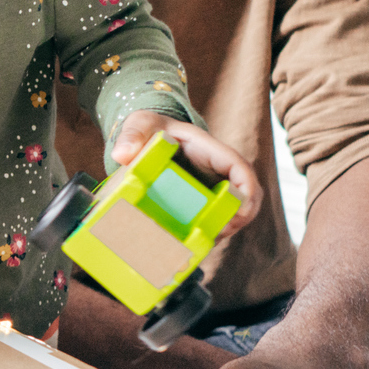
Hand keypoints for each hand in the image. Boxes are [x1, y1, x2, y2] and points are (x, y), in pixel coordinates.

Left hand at [112, 110, 260, 235]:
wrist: (149, 136)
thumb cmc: (150, 127)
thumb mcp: (140, 124)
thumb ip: (132, 135)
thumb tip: (122, 155)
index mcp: (207, 148)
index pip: (238, 165)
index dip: (246, 188)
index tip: (240, 209)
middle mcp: (217, 168)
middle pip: (247, 193)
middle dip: (240, 216)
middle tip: (218, 234)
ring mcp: (214, 185)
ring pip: (237, 209)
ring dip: (227, 228)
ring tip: (204, 243)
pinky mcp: (205, 199)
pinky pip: (219, 217)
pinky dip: (213, 231)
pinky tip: (194, 244)